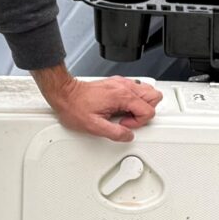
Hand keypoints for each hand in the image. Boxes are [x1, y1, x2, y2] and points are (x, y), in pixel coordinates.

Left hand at [33, 65, 161, 140]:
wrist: (65, 94)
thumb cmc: (75, 107)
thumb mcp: (94, 127)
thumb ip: (114, 133)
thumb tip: (128, 136)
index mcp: (121, 96)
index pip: (148, 110)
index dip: (138, 122)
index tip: (123, 125)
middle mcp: (124, 86)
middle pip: (154, 96)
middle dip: (146, 111)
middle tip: (129, 119)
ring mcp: (121, 83)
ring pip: (147, 90)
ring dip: (142, 104)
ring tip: (127, 113)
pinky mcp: (116, 83)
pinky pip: (135, 88)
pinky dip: (134, 99)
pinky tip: (122, 107)